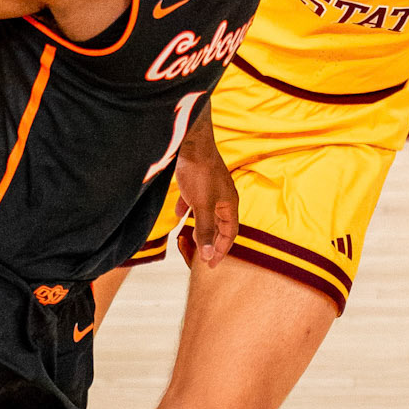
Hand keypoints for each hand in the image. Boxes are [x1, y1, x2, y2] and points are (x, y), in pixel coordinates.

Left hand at [171, 110, 236, 264]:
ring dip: (200, 227)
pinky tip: (179, 213)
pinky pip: (194, 200)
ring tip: (192, 239)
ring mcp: (210, 189)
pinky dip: (188, 209)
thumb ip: (204, 230)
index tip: (212, 265)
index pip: (230, 233)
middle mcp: (222, 197)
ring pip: (207, 213)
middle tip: (202, 256)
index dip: (222, 250)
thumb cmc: (200, 172)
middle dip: (211, 241)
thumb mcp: (202, 206)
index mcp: (229, 204)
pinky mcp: (197, 181)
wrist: (190, 143)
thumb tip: (208, 255)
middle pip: (219, 225)